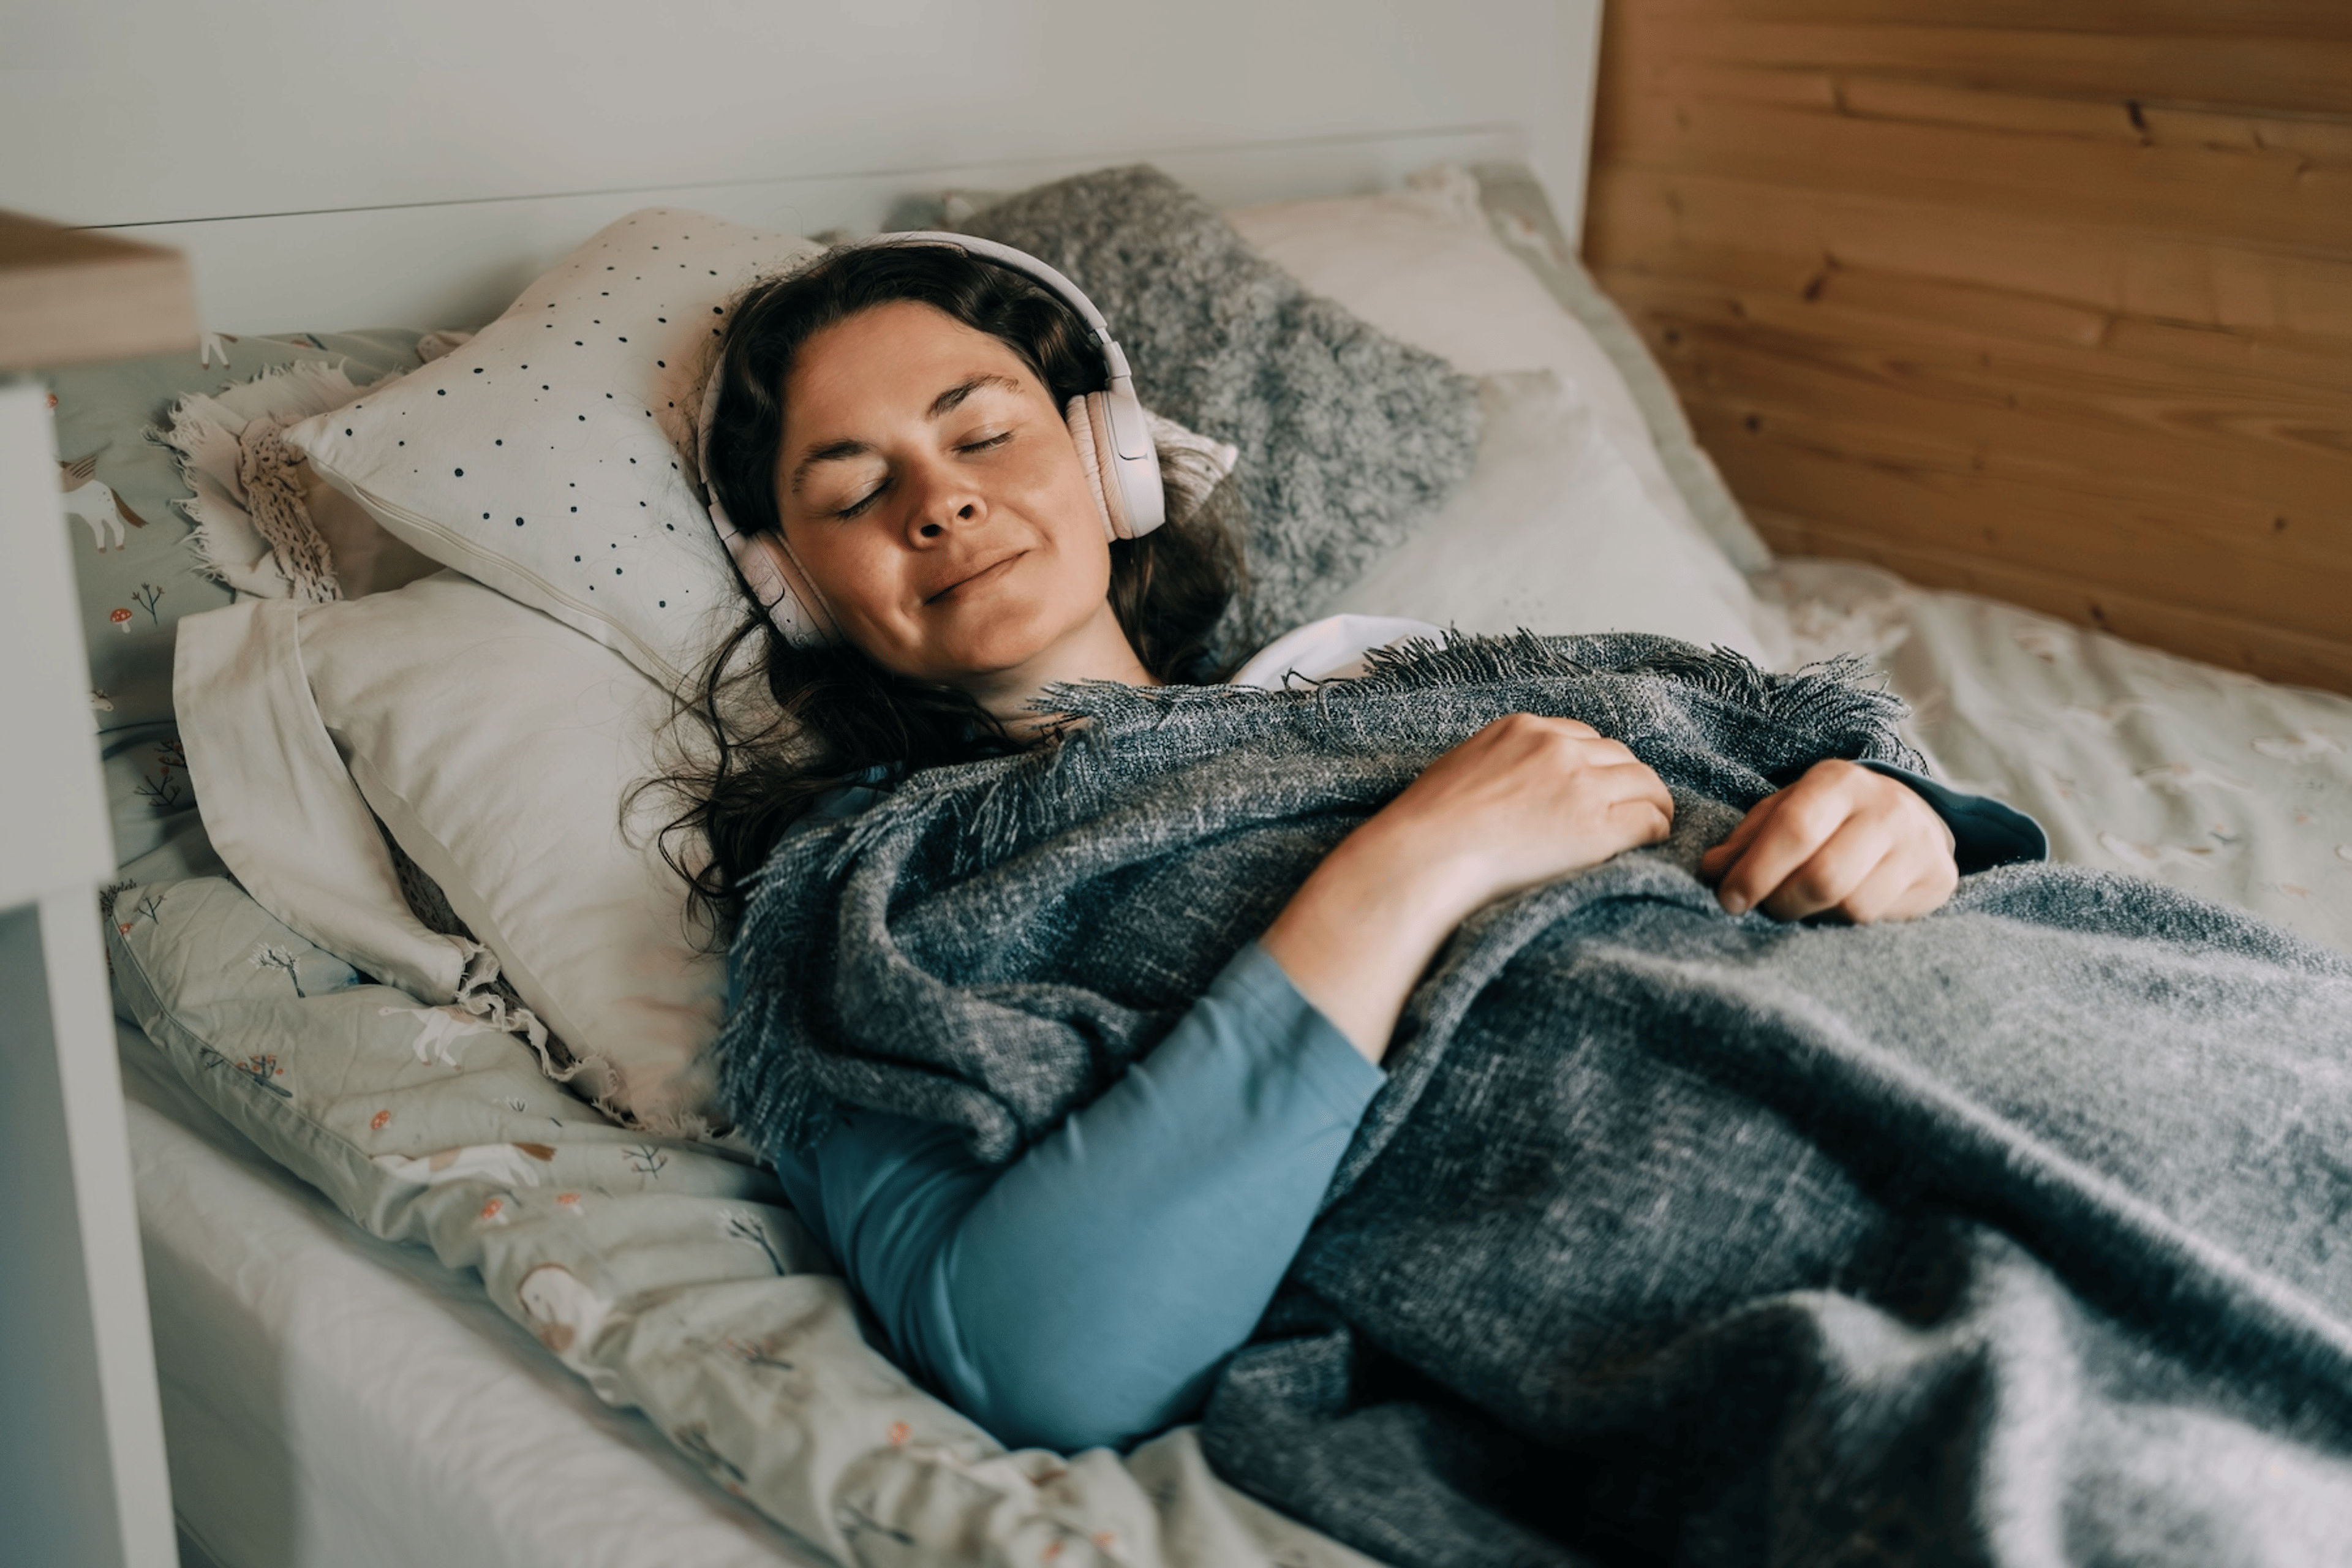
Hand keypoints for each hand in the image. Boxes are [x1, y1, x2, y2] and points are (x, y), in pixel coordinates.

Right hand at [1351, 714, 1676, 920]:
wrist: (1425, 856)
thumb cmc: (1428, 824)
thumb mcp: (1462, 766)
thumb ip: (1498, 762)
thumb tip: (1511, 782)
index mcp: (1523, 728)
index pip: (1582, 737)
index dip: (1596, 763)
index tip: (1598, 785)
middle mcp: (1557, 748)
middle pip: (1619, 755)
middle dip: (1627, 780)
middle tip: (1634, 805)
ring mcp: (1580, 785)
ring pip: (1644, 783)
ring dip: (1652, 802)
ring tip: (1653, 822)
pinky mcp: (1597, 827)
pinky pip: (1648, 819)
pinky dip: (1656, 828)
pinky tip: (1651, 841)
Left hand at [1699, 760, 1956, 923]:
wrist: (1908, 815)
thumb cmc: (1830, 816)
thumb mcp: (1785, 811)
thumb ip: (1747, 839)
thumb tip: (1712, 870)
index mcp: (1838, 781)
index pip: (1795, 830)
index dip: (1756, 872)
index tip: (1729, 900)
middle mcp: (1885, 807)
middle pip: (1824, 876)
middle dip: (1782, 902)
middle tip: (1765, 908)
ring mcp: (1918, 843)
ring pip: (1853, 906)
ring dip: (1813, 917)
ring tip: (1799, 907)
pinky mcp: (1938, 877)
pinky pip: (1880, 919)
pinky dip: (1844, 924)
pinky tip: (1833, 910)